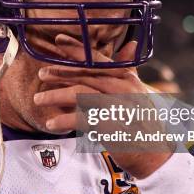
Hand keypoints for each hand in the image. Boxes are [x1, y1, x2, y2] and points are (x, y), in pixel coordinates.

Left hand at [33, 34, 172, 177]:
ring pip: (80, 94)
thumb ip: (128, 71)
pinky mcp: (111, 127)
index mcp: (128, 79)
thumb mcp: (139, 92)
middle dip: (61, 72)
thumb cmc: (143, 121)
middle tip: (42, 73)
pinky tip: (51, 123)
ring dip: (55, 96)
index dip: (78, 49)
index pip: (99, 60)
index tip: (59, 39)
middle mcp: (124, 89)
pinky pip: (81, 119)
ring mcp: (118, 107)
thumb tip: (132, 44)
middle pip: (86, 74)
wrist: (154, 154)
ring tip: (38, 99)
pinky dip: (63, 120)